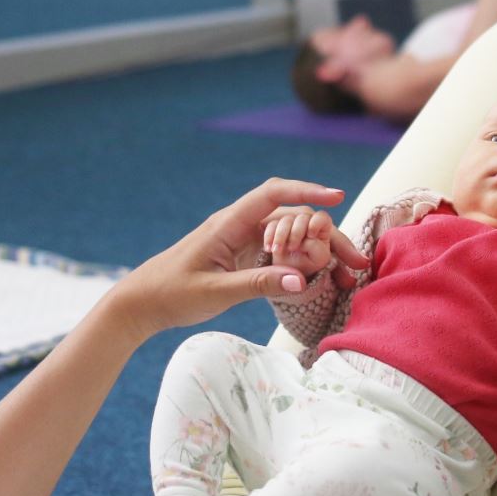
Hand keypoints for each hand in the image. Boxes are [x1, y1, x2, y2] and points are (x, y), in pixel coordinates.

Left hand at [105, 178, 370, 338]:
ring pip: (289, 236)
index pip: (273, 195)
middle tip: (355, 258)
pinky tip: (321, 276)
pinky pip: (279, 252)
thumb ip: (258, 284)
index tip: (337, 196)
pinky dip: (301, 261)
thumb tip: (303, 280)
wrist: (141, 303)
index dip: (306, 191)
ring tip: (346, 271)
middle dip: (326, 234)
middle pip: (291, 218)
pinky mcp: (242, 256)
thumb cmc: (171, 293)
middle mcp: (238, 226)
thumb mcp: (216, 292)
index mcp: (228, 223)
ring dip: (317, 250)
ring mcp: (241, 241)